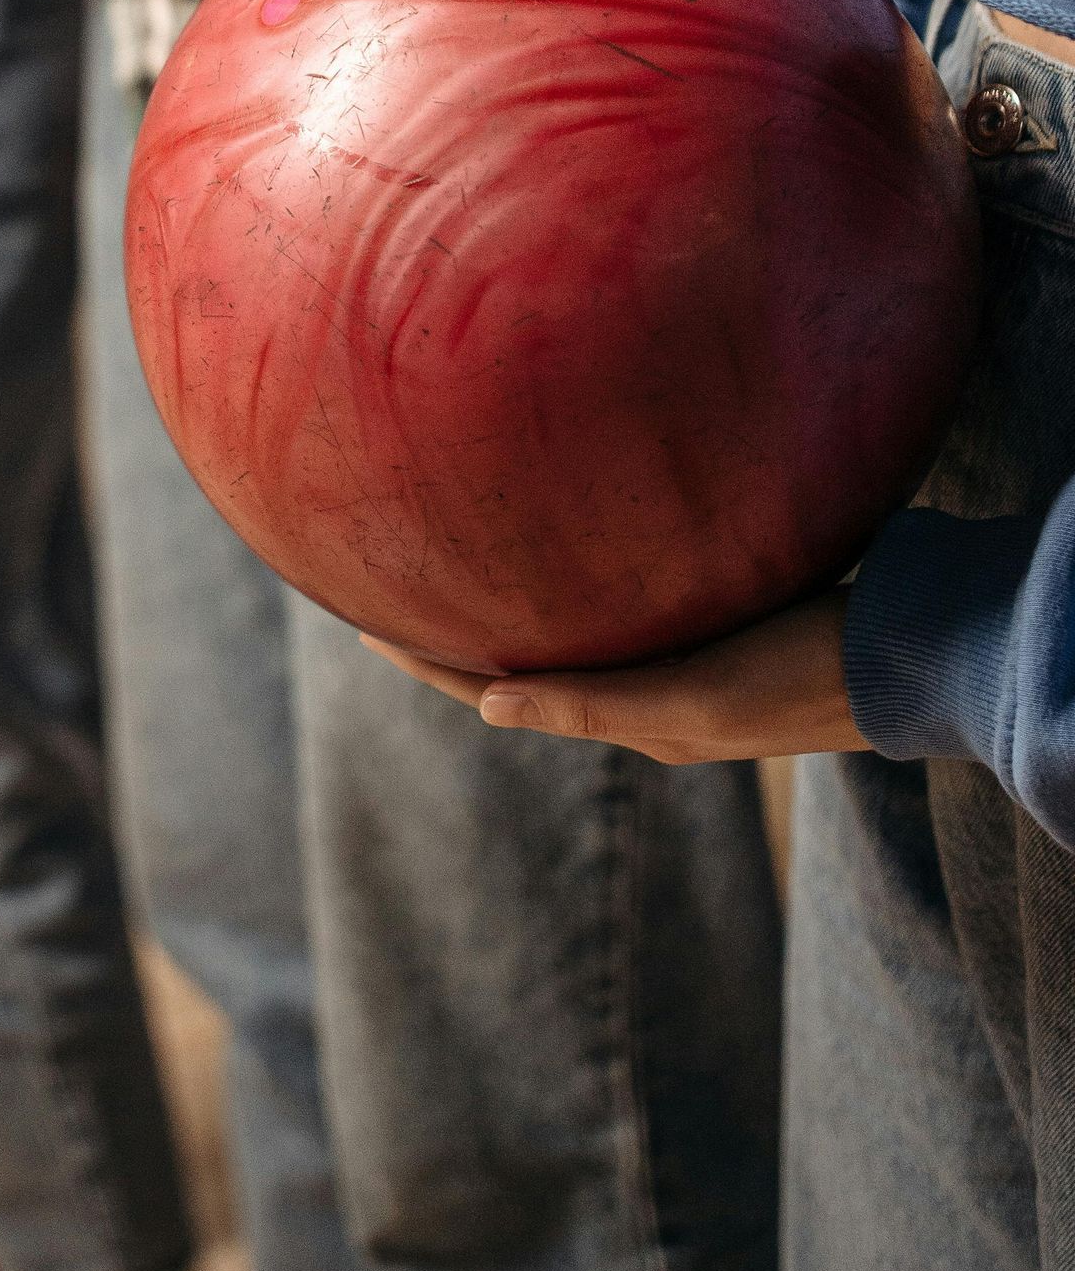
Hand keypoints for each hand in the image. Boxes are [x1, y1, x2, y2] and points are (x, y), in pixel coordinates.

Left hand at [364, 587, 866, 763]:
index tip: (359, 622)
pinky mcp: (717, 627)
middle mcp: (644, 694)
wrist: (910, 654)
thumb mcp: (692, 700)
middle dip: (455, 633)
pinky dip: (575, 594)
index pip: (496, 687)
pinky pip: (619, 612)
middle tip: (391, 582)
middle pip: (522, 663)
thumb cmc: (802, 675)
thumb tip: (487, 708)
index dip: (427, 658)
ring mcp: (681, 664)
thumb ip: (593, 704)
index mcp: (629, 717)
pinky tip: (573, 554)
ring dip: (511, 613)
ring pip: (569, 638)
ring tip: (458, 567)